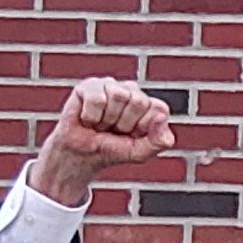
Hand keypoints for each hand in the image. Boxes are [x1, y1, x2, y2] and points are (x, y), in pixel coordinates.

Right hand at [32, 76, 175, 207]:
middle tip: (113, 130)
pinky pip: (97, 98)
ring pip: (118, 95)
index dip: (145, 127)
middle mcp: (132, 91)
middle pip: (139, 101)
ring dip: (107, 119)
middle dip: (124, 123)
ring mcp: (110, 85)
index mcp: (149, 105)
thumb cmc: (111, 151)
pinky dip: (91, 116)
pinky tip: (87, 118)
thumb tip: (162, 117)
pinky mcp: (88, 86)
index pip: (159, 108)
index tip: (132, 135)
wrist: (80, 156)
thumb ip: (160, 141)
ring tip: (100, 124)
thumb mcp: (140, 153)